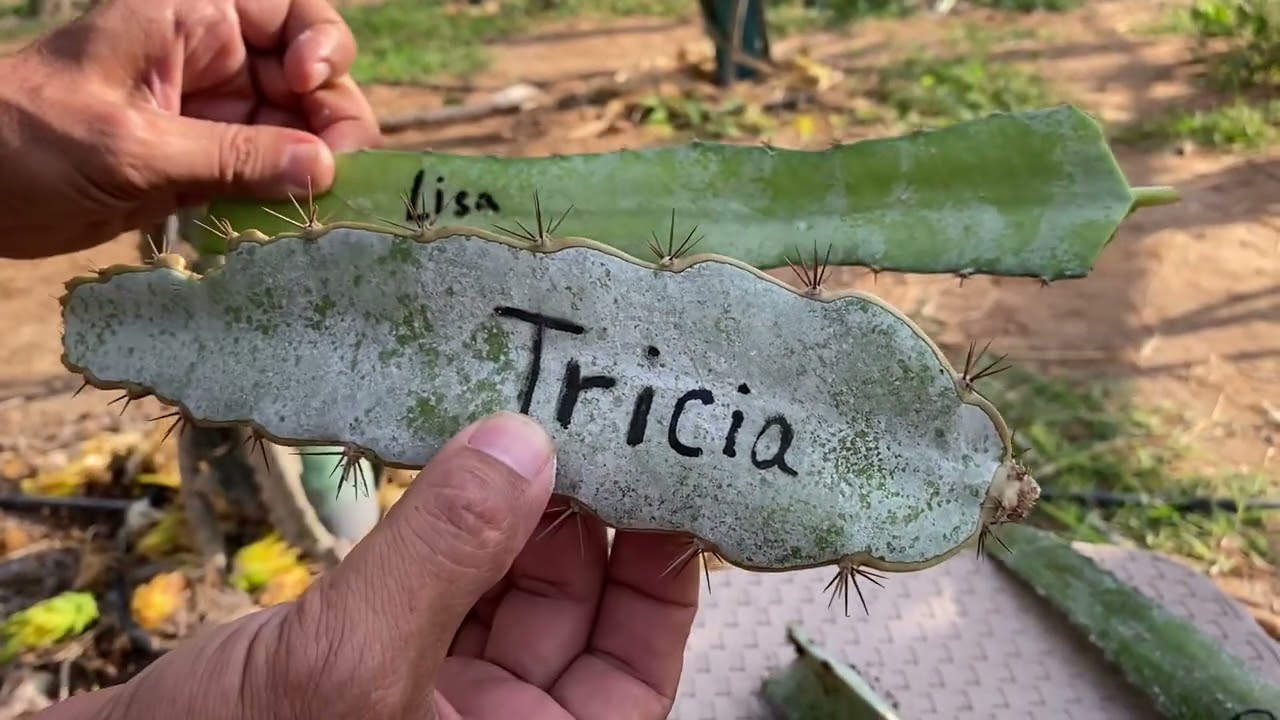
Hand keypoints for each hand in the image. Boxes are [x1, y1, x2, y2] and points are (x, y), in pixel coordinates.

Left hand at [0, 0, 381, 258]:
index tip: (308, 87)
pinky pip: (263, 177)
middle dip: (331, 122)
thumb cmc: (25, 137)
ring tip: (318, 211)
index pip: (293, 14)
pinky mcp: (201, 166)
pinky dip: (282, 201)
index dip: (320, 47)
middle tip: (335, 175)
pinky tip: (290, 227)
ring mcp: (211, 116)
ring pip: (294, 134)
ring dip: (313, 171)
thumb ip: (233, 156)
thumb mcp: (133, 144)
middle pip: (309, 81)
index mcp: (193, 20)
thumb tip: (323, 168)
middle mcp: (214, 61)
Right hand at [37, 412, 699, 719]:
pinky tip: (455, 459)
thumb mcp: (345, 667)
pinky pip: (437, 579)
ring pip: (505, 588)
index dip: (661, 581)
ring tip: (522, 421)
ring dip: (512, 508)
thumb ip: (440, 555)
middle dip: (579, 521)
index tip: (668, 484)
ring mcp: (431, 700)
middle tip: (585, 421)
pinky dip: (448, 521)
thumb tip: (524, 446)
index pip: (633, 671)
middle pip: (572, 617)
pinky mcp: (376, 661)